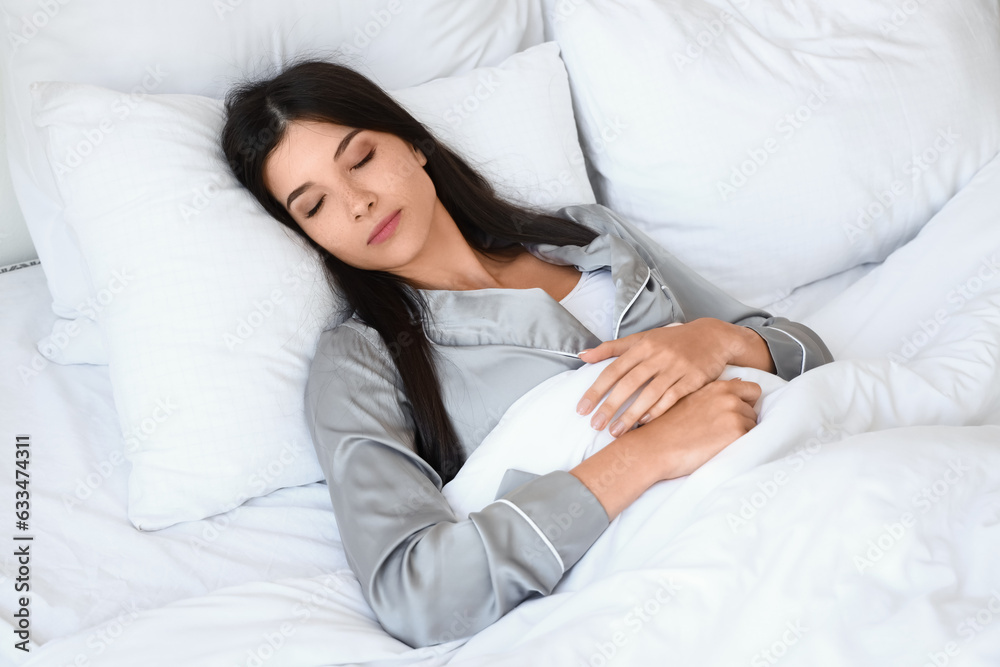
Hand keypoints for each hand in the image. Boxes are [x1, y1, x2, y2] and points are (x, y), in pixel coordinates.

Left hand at [576, 318, 767, 435]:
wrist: (713, 337)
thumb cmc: (672, 341)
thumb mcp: (642, 338)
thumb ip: (611, 348)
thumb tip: (582, 355)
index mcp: (642, 346)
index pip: (613, 370)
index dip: (596, 390)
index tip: (582, 409)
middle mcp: (657, 355)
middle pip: (629, 383)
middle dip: (610, 406)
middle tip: (595, 426)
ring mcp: (676, 366)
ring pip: (650, 393)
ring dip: (631, 414)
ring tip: (616, 432)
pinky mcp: (694, 378)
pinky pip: (673, 397)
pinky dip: (658, 410)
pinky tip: (645, 423)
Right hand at [639, 378, 761, 480]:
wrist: (654, 447)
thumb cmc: (667, 426)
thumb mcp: (690, 399)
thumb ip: (715, 393)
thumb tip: (738, 381)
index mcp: (719, 387)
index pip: (753, 390)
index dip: (747, 403)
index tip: (733, 414)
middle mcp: (729, 398)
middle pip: (752, 412)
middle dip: (740, 422)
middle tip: (716, 432)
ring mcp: (734, 415)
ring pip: (752, 428)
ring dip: (739, 435)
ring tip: (714, 440)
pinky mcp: (736, 434)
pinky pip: (750, 442)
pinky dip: (737, 447)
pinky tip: (716, 448)